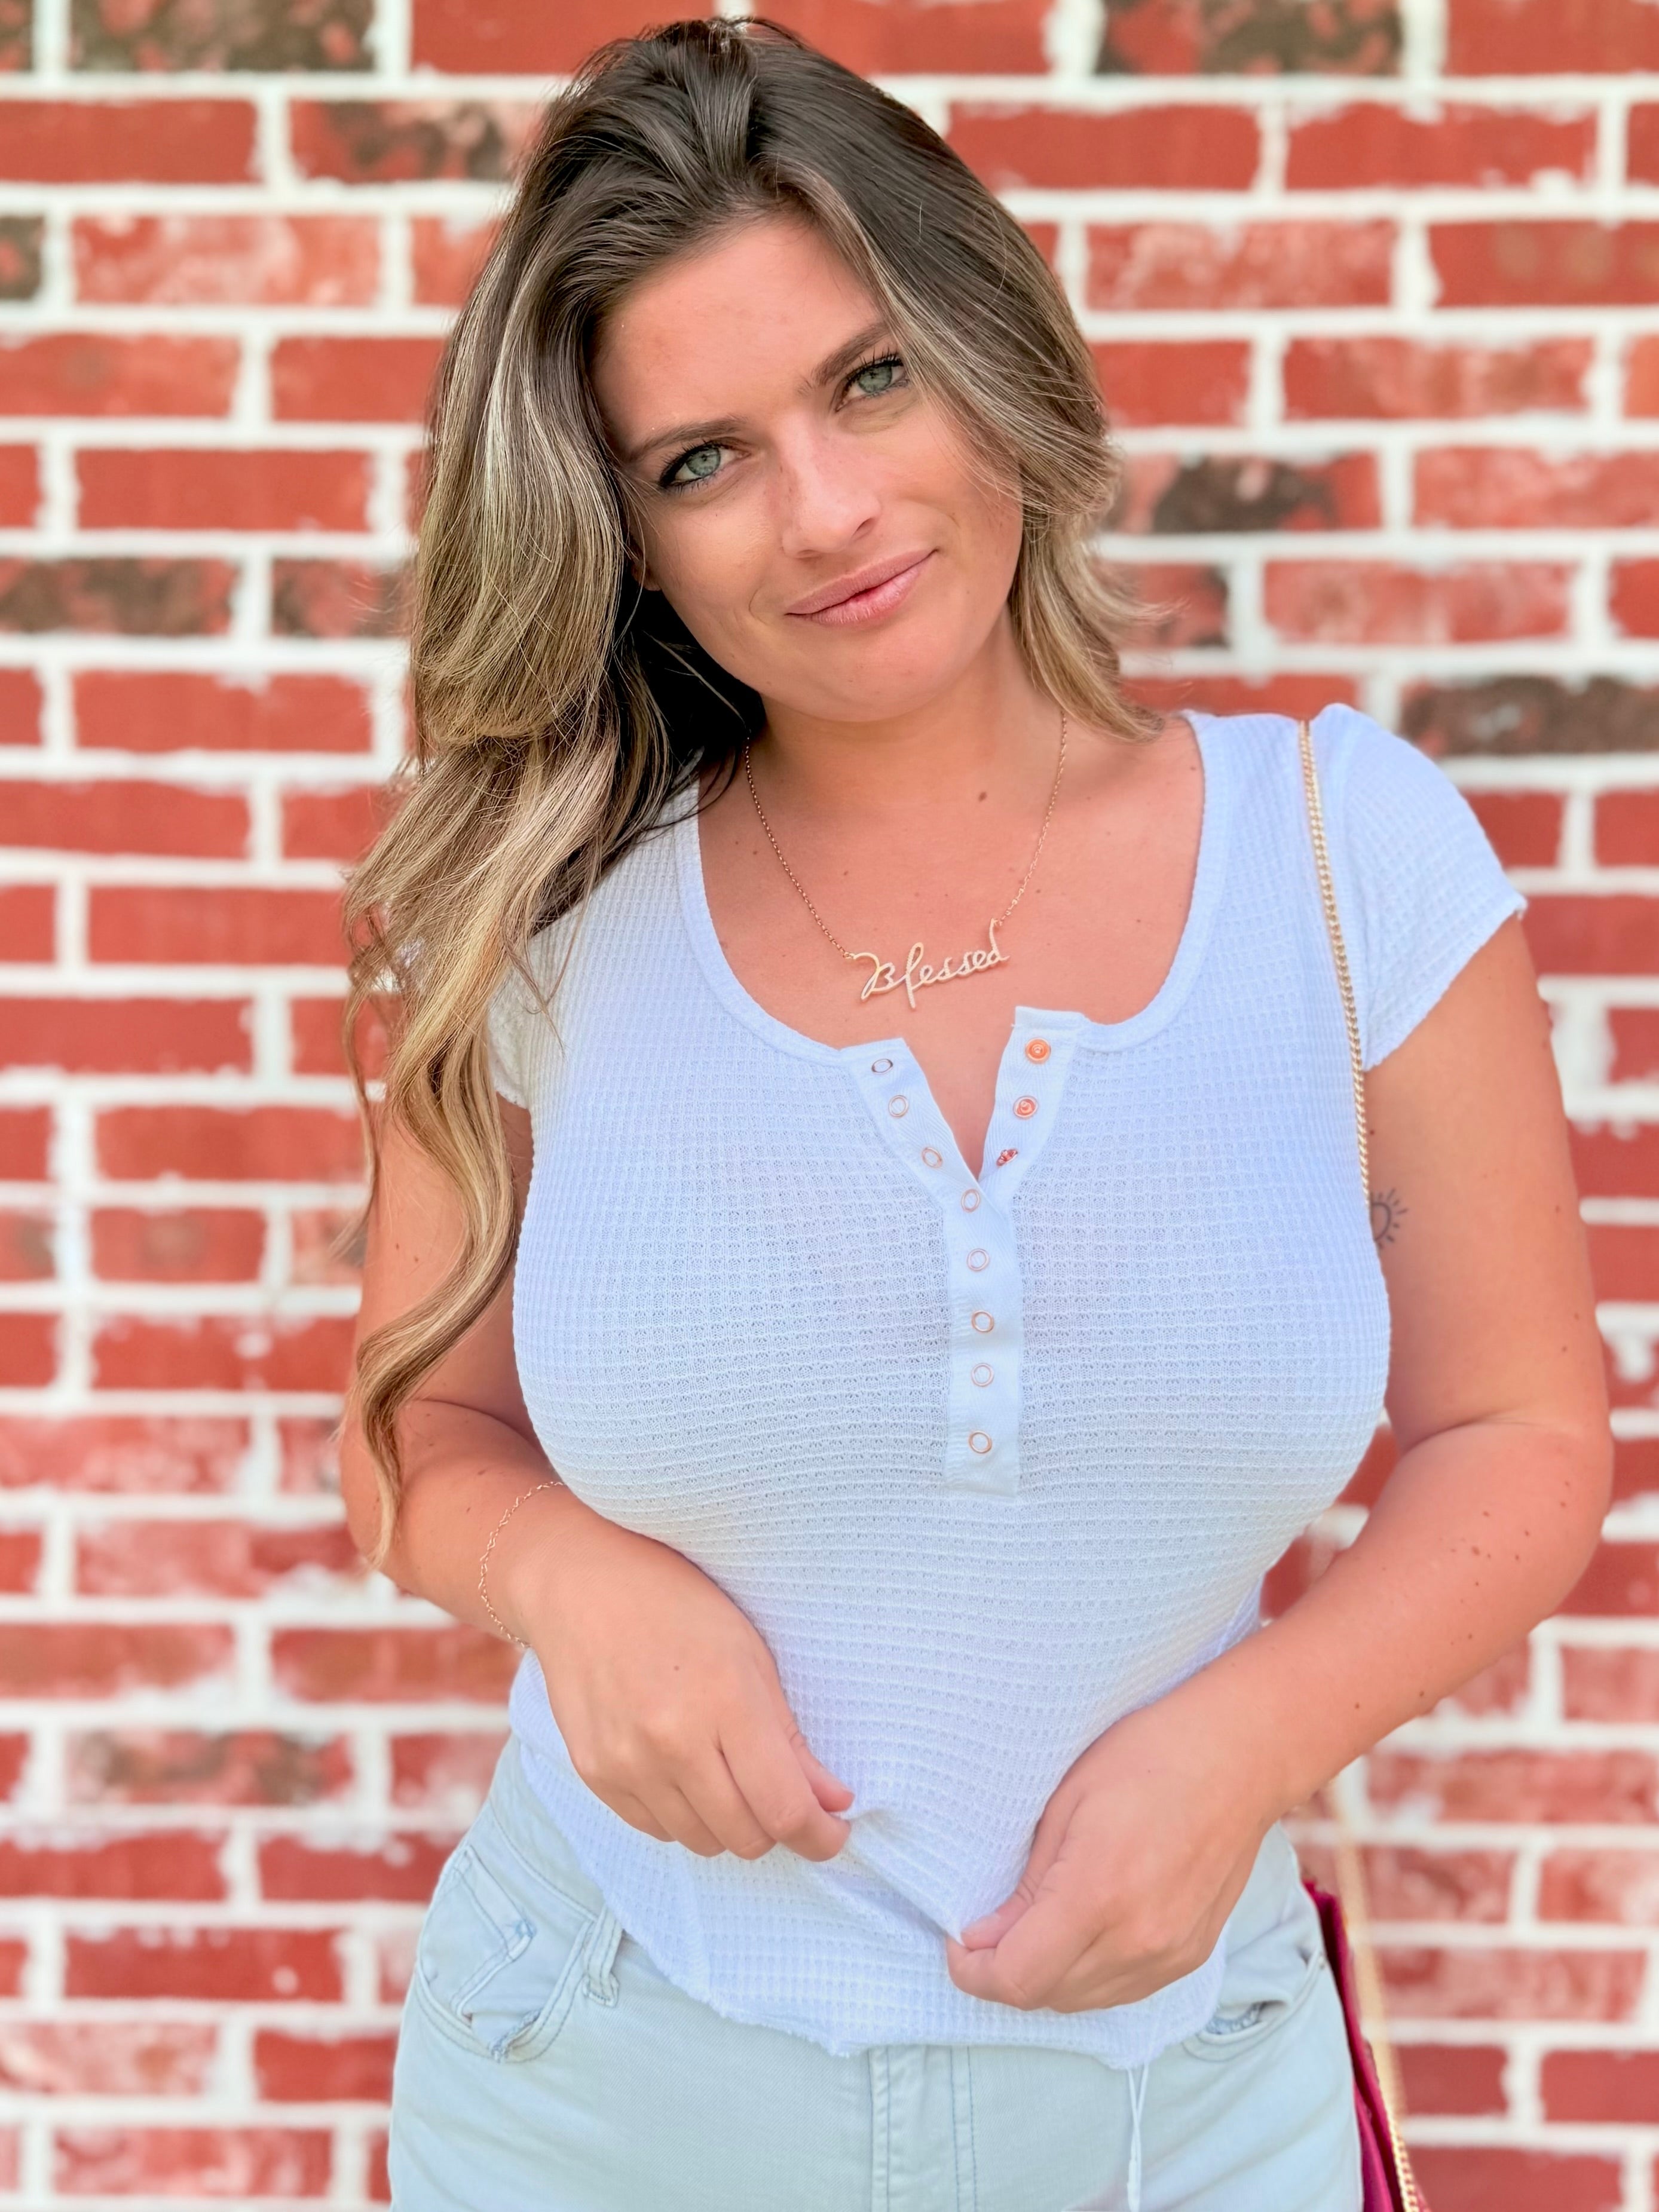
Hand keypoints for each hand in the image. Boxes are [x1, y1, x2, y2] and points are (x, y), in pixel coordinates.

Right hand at [500, 1500, 854, 1863]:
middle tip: (780, 1793)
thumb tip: (833, 1802)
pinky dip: (683, 1816)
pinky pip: (656, 1830)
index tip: (833, 1833)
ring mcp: (626, 1764)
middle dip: (775, 1826)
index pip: (783, 1808)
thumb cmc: (678, 1607)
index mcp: (724, 1703)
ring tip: (728, 1774)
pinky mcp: (594, 1774)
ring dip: (727, 1823)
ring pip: (701, 1841)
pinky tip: (686, 1773)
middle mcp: (672, 1743)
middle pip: (745, 1837)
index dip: (819, 1836)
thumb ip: (791, 1739)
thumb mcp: (751, 1656)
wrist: (583, 1586)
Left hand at [943, 1681, 1279, 2013]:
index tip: (957, 1945)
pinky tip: (1079, 1937)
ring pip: (1085, 2001)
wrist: (1239, 1757)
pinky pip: (1123, 1990)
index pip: (1018, 1978)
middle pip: (1047, 1997)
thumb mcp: (1066, 1802)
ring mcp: (1171, 1954)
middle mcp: (1138, 1940)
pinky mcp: (1192, 1955)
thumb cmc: (1149, 1757)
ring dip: (1047, 1978)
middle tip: (988, 1930)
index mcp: (1098, 1895)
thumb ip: (1027, 1882)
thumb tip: (985, 1936)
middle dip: (1005, 1973)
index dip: (974, 1973)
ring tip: (1031, 1930)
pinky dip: (1089, 1976)